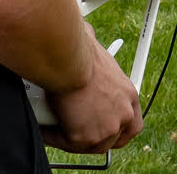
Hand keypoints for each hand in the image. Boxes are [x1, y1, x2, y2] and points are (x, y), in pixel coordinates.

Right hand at [42, 25, 142, 153]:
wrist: (68, 58)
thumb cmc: (79, 49)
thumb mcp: (95, 49)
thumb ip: (95, 50)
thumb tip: (86, 33)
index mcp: (129, 94)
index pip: (132, 122)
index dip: (119, 126)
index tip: (106, 124)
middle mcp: (124, 114)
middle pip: (114, 138)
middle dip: (96, 137)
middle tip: (77, 128)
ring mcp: (106, 129)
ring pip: (89, 144)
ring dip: (72, 138)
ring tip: (56, 127)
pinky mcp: (85, 138)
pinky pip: (65, 142)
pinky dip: (53, 136)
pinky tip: (44, 127)